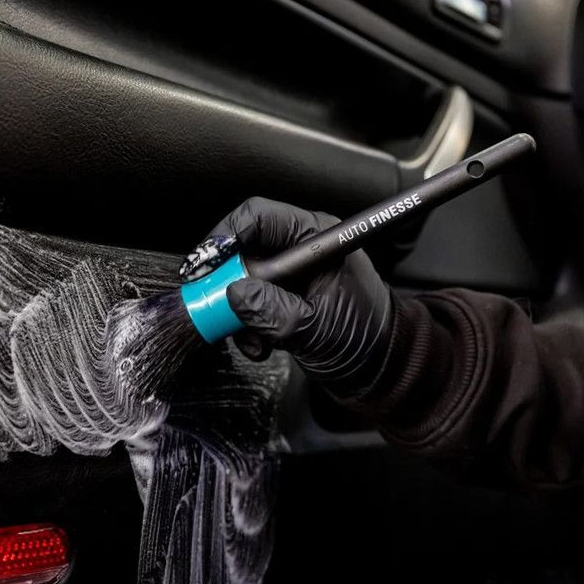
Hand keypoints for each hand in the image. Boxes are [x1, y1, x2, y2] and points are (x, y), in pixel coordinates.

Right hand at [199, 197, 394, 395]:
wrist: (377, 366)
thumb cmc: (364, 338)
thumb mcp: (314, 328)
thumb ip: (272, 311)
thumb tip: (234, 295)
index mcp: (317, 239)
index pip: (259, 216)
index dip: (226, 237)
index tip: (206, 266)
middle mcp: (300, 249)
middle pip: (243, 248)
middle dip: (227, 283)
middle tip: (216, 307)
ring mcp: (289, 275)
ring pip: (240, 279)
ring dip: (237, 312)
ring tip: (252, 338)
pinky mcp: (281, 296)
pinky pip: (248, 303)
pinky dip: (246, 326)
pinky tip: (261, 344)